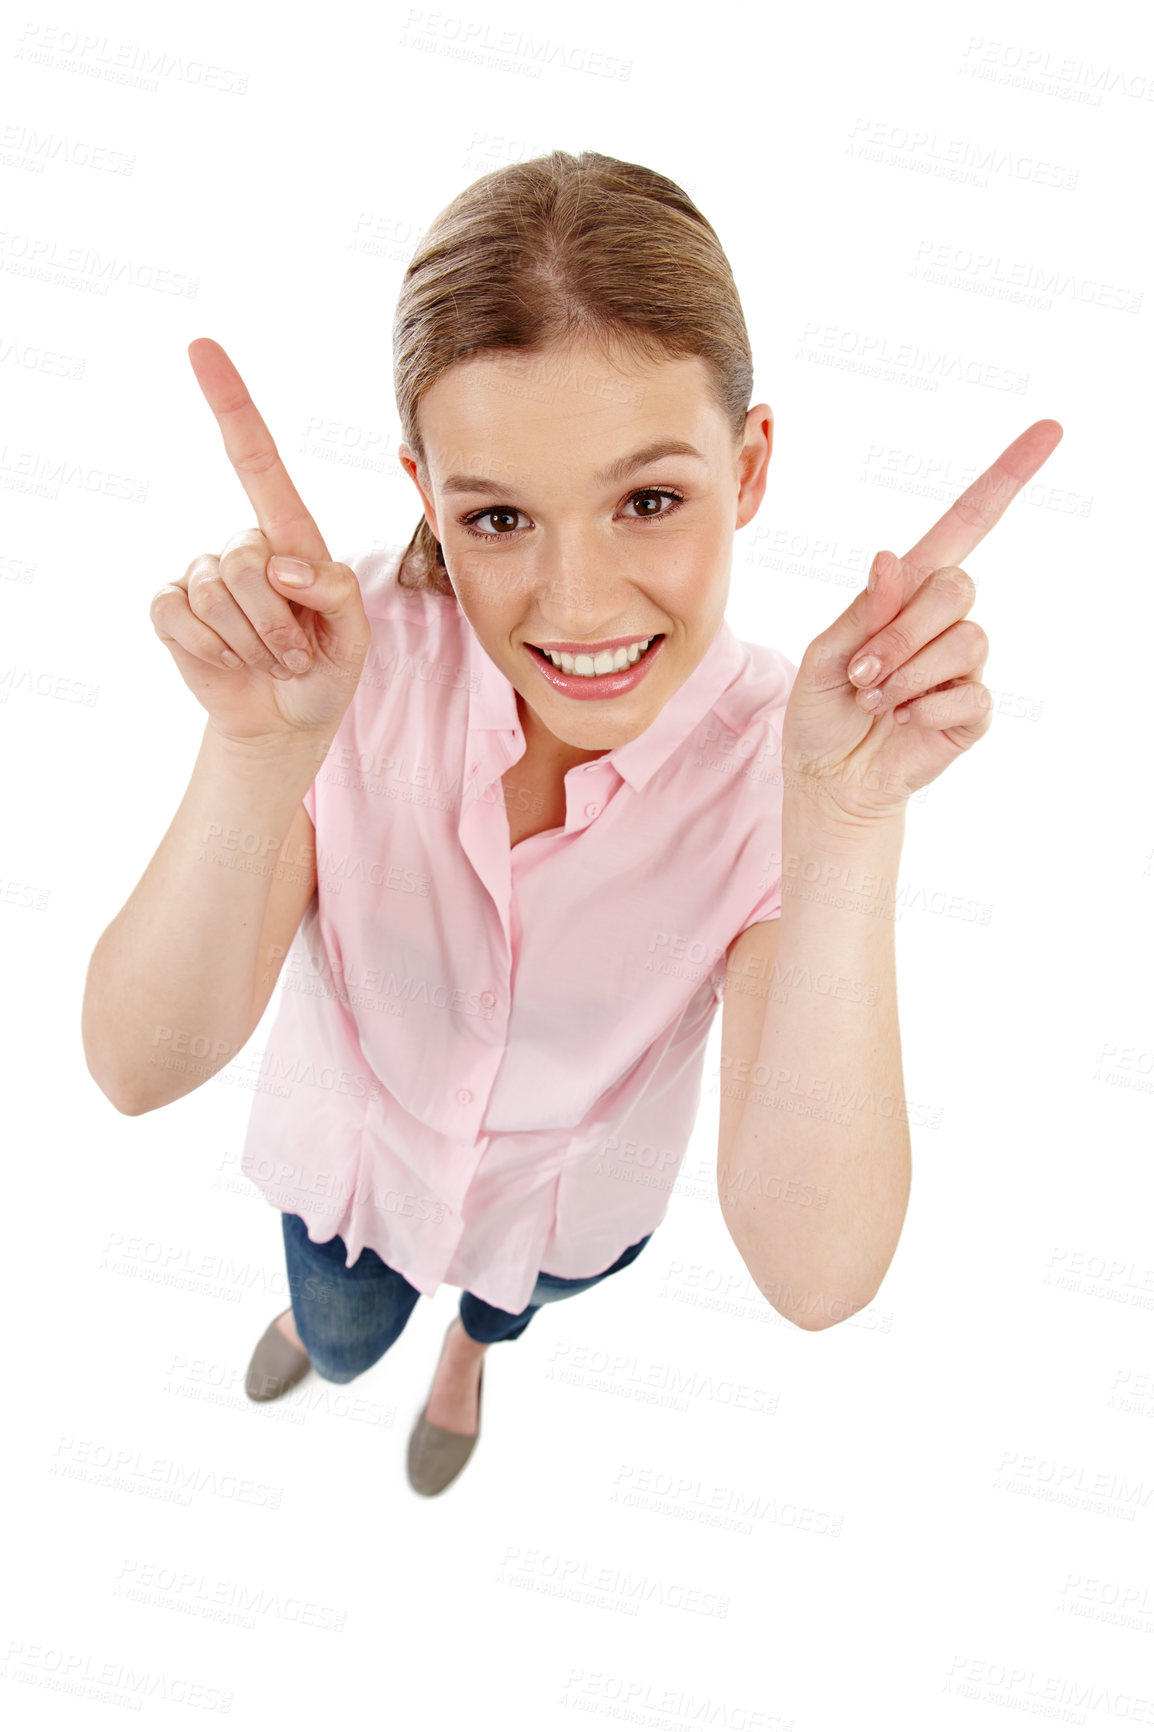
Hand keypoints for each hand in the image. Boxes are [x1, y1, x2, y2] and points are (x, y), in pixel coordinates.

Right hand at [149, 338, 370, 748]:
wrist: (284, 721)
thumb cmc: (324, 669)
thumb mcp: (354, 637)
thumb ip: (336, 593)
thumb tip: (284, 568)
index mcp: (291, 536)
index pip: (256, 460)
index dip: (230, 403)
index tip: (201, 347)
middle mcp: (244, 544)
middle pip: (245, 558)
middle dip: (276, 620)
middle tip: (295, 651)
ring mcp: (202, 572)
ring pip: (216, 592)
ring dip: (251, 641)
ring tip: (270, 658)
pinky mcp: (172, 606)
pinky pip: (178, 615)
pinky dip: (211, 650)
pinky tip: (230, 659)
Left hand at [780, 419, 1064, 828]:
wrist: (828, 777)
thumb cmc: (821, 710)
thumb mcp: (824, 653)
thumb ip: (862, 611)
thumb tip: (890, 559)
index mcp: (907, 592)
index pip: (966, 525)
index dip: (1006, 477)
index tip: (1049, 431)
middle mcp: (943, 621)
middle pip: (957, 586)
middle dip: (902, 633)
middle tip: (862, 673)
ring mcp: (963, 665)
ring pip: (965, 641)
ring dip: (908, 675)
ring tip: (876, 700)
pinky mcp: (974, 710)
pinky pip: (970, 695)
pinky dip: (925, 711)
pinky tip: (903, 723)